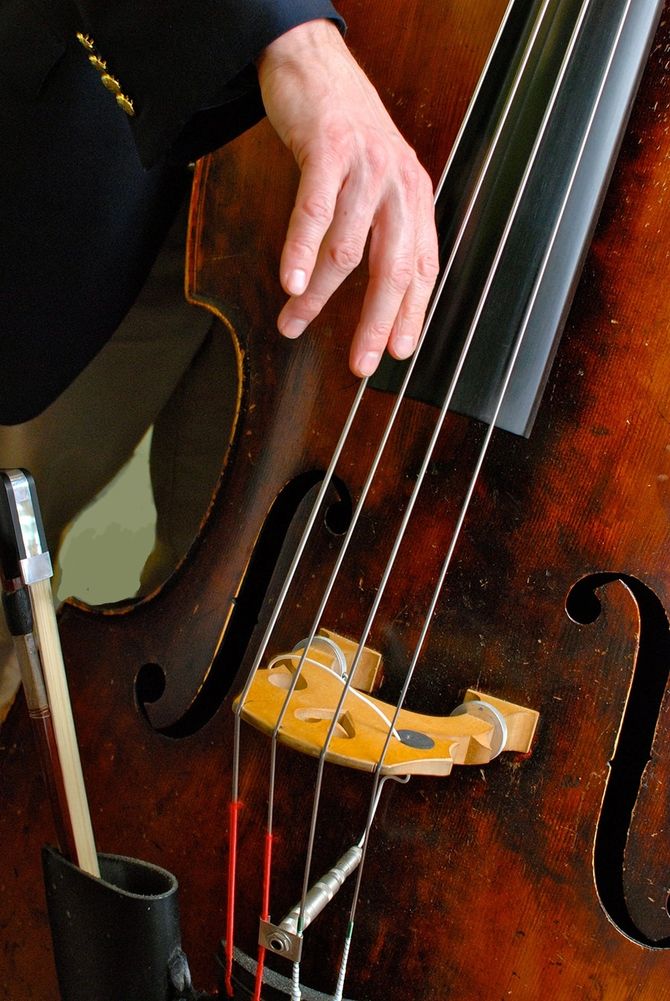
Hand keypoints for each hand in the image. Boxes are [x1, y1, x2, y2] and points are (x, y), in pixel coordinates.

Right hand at [256, 19, 438, 377]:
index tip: (396, 352)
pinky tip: (288, 282)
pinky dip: (300, 250)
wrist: (316, 66)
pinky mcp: (331, 149)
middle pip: (393, 268)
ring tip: (292, 324)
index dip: (410, 314)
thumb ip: (380, 230)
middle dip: (376, 322)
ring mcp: (366, 167)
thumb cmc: (344, 134)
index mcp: (414, 198)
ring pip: (345, 249)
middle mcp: (399, 185)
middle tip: (360, 363)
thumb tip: (372, 290)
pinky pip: (315, 211)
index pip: (421, 268)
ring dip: (317, 296)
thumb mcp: (377, 183)